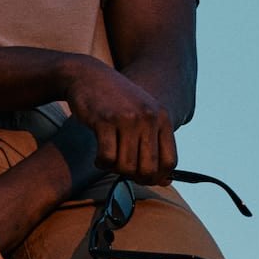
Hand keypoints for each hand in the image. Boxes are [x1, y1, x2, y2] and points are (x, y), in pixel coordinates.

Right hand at [61, 57, 177, 183]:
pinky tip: (99, 157)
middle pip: (148, 169)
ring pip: (126, 166)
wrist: (88, 76)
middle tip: (123, 170)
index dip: (158, 177)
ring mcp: (127, 118)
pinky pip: (107, 158)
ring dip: (115, 170)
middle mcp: (148, 118)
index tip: (144, 178)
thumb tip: (166, 182)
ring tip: (110, 160)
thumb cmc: (116, 102)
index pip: (169, 162)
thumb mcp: (143, 116)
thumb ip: (155, 145)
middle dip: (135, 177)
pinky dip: (101, 164)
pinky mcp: (104, 121)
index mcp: (162, 118)